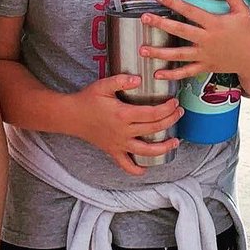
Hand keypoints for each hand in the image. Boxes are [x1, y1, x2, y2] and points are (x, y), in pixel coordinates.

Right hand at [64, 76, 180, 176]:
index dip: (167, 108)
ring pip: (145, 151)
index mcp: (123, 114)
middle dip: (170, 121)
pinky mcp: (112, 151)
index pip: (152, 113)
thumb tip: (139, 79)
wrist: (70, 116)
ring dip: (163, 148)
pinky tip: (145, 169)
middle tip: (179, 113)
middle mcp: (123, 132)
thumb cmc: (87, 99)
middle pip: (153, 129)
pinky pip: (125, 165)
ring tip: (175, 143)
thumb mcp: (103, 85)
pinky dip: (135, 170)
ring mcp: (118, 144)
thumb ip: (121, 80)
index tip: (175, 102)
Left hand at [142, 0, 249, 89]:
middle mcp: (207, 40)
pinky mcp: (206, 67)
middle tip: (144, 19)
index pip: (190, 11)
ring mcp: (205, 55)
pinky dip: (172, 74)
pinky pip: (186, 72)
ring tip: (142, 49)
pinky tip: (157, 74)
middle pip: (180, 31)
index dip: (174, 3)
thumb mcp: (243, 11)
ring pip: (179, 54)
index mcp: (214, 24)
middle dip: (160, 24)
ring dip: (160, 52)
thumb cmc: (249, 33)